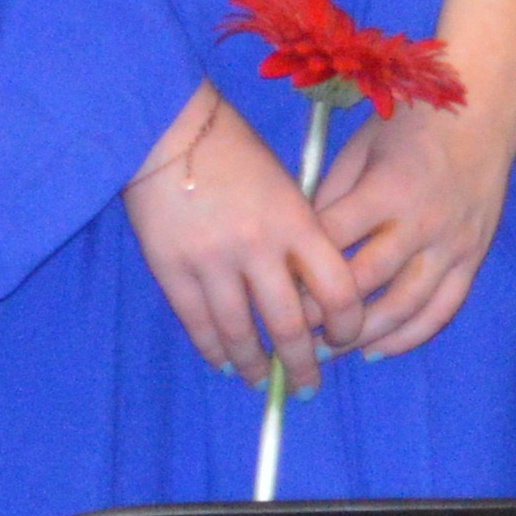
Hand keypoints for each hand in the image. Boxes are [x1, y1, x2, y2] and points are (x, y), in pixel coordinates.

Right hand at [128, 81, 361, 386]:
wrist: (168, 128)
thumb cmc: (234, 149)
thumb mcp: (284, 185)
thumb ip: (298, 234)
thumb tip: (308, 291)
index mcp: (296, 220)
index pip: (337, 289)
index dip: (348, 324)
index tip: (346, 337)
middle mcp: (259, 248)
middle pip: (289, 326)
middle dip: (301, 365)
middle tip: (307, 387)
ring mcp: (213, 262)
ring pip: (240, 335)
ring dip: (253, 366)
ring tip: (260, 382)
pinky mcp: (172, 270)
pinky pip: (198, 325)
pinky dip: (213, 350)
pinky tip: (222, 362)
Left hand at [311, 86, 515, 359]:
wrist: (481, 110)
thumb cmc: (409, 125)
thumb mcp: (359, 148)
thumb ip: (330, 197)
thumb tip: (298, 249)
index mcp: (387, 189)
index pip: (332, 242)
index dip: (297, 270)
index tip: (271, 290)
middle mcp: (421, 223)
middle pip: (364, 283)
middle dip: (322, 314)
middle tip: (291, 332)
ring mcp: (452, 245)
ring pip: (403, 308)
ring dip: (362, 337)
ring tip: (328, 351)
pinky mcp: (473, 258)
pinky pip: (442, 310)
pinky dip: (409, 338)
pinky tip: (377, 350)